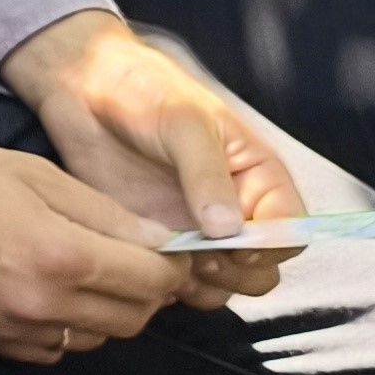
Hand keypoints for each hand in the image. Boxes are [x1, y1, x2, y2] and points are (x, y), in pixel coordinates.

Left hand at [0, 12, 301, 304]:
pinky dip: (169, 285)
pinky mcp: (160, 243)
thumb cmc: (145, 91)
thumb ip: (206, 174)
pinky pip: (179, 283)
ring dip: (204, 285)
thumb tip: (229, 230)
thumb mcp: (183, 121)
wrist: (84, 89)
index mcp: (257, 176)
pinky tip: (144, 263)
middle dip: (238, 274)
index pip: (290, 232)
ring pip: (224, 284)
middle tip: (199, 256)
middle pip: (263, 269)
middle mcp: (235, 210)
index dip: (271, 248)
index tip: (236, 246)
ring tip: (170, 257)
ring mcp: (196, 231)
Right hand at [0, 122, 187, 364]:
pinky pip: (58, 348)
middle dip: (145, 288)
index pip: (151, 280)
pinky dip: (68, 325)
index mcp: (58, 254)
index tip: (172, 251)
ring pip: (99, 337)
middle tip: (133, 255)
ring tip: (85, 268)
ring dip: (108, 309)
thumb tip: (161, 241)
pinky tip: (48, 289)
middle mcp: (41, 304)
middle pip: (134, 317)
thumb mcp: (38, 174)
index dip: (172, 266)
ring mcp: (15, 330)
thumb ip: (105, 213)